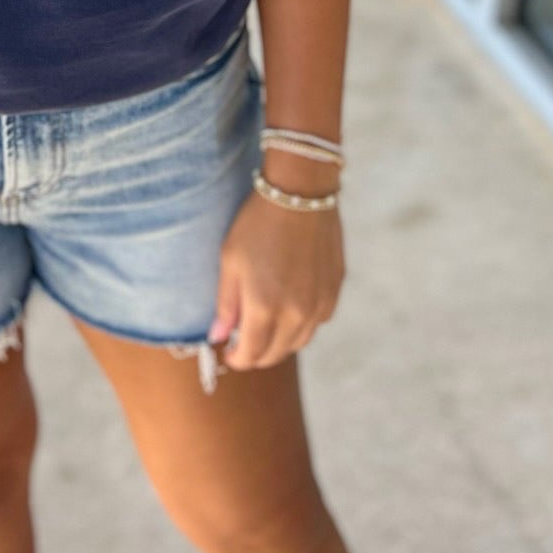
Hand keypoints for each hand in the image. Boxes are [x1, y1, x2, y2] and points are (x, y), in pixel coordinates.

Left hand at [208, 174, 344, 370]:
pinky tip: (290, 306)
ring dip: (280, 342)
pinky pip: (317, 322)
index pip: (251, 355)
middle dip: (257, 354)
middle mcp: (295, 314)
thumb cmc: (257, 224)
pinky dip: (301, 324)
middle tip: (243, 340)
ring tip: (265, 325)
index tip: (229, 352)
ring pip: (298, 342)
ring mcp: (319, 304)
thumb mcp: (230, 261)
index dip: (237, 359)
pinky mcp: (334, 291)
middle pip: (275, 354)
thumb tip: (218, 337)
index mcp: (264, 308)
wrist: (300, 193)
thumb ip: (225, 304)